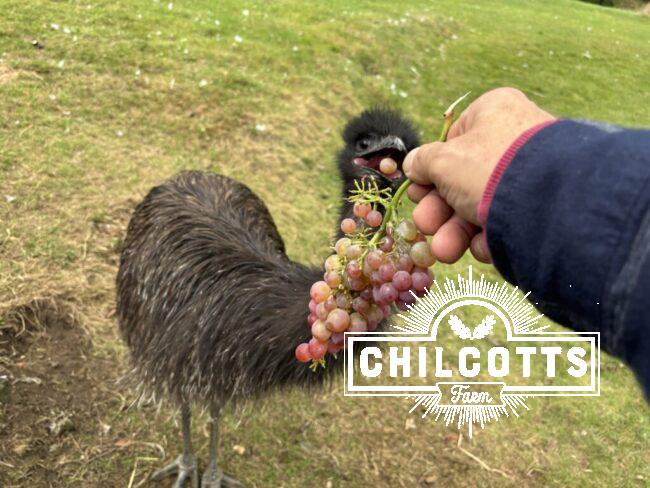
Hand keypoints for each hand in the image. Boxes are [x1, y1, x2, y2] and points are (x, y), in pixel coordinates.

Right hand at [403, 87, 553, 263]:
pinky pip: (503, 220)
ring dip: (454, 232)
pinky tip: (485, 244)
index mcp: (491, 113)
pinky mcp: (538, 206)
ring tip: (445, 251)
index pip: (451, 142)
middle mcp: (512, 140)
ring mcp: (528, 175)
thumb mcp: (443, 161)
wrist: (550, 203)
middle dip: (439, 211)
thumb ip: (422, 161)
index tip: (417, 194)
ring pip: (478, 206)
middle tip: (426, 227)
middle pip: (460, 180)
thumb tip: (413, 164)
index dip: (429, 172)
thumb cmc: (490, 168)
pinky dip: (488, 236)